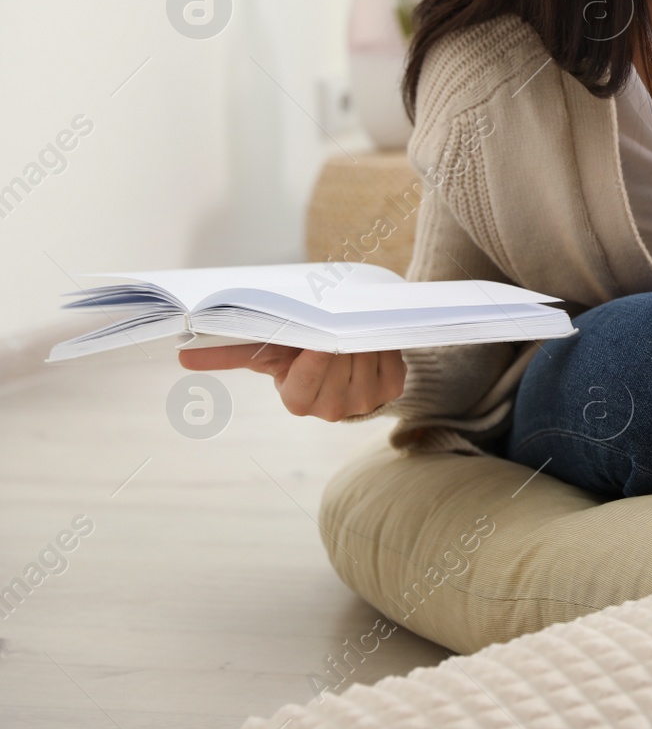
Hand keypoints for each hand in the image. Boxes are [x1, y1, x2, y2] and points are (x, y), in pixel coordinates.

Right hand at [176, 344, 405, 420]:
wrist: (342, 363)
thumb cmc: (297, 355)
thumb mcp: (268, 353)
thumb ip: (230, 353)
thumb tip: (182, 356)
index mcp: (300, 401)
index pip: (306, 384)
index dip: (313, 362)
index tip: (314, 340)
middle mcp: (334, 408)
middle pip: (337, 365)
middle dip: (335, 340)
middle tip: (332, 320)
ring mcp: (365, 400)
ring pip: (363, 359)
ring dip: (358, 336)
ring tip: (347, 325)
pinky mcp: (391, 387)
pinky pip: (388, 358)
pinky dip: (379, 341)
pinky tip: (368, 336)